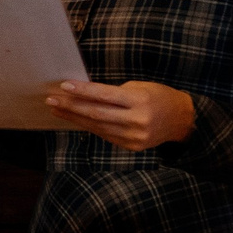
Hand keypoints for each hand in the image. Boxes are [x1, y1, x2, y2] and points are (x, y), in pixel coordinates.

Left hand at [46, 79, 196, 150]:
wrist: (181, 120)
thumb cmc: (158, 96)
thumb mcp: (141, 87)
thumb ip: (115, 93)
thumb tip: (84, 94)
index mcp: (140, 100)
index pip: (105, 95)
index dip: (82, 91)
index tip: (63, 86)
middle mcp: (136, 120)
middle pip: (96, 113)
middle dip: (71, 106)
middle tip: (51, 100)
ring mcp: (133, 136)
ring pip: (97, 126)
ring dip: (74, 118)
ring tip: (57, 110)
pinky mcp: (131, 146)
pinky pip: (105, 135)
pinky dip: (88, 126)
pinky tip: (75, 119)